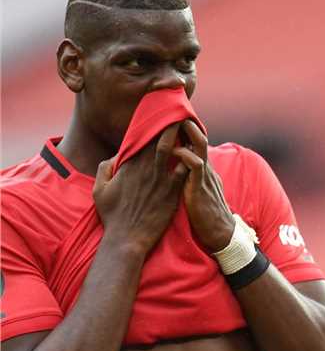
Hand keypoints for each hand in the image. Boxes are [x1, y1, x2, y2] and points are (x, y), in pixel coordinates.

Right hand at [93, 124, 188, 255]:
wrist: (127, 239)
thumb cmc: (112, 216)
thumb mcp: (100, 189)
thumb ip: (106, 168)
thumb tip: (115, 157)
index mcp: (129, 166)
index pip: (142, 139)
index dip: (152, 125)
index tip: (159, 113)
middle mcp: (146, 170)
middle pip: (161, 140)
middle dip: (170, 124)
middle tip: (180, 111)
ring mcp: (161, 181)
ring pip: (175, 151)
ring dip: (184, 138)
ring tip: (192, 126)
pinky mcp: (173, 194)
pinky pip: (185, 172)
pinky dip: (192, 159)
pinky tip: (200, 151)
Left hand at [172, 120, 234, 251]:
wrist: (220, 235)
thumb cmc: (205, 216)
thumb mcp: (198, 191)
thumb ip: (190, 179)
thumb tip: (178, 172)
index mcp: (203, 169)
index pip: (196, 142)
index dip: (186, 129)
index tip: (172, 116)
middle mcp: (206, 168)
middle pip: (199, 137)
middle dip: (187, 122)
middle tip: (172, 108)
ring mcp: (205, 176)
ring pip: (199, 145)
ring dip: (188, 131)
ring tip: (175, 119)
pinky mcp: (201, 187)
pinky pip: (195, 164)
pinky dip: (185, 155)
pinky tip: (175, 150)